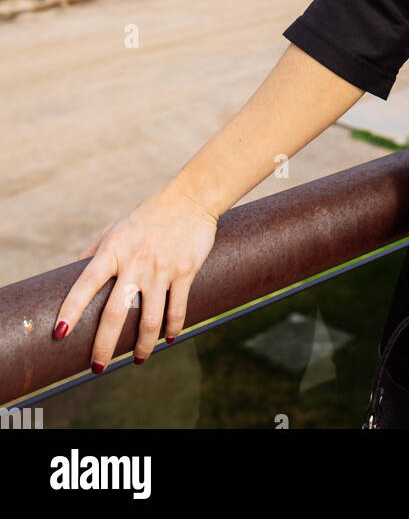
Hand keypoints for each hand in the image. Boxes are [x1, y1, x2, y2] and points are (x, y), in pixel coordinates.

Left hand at [53, 186, 218, 370]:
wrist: (191, 198)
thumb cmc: (148, 215)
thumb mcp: (115, 228)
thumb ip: (94, 251)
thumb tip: (72, 273)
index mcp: (113, 250)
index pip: (85, 284)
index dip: (70, 310)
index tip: (59, 334)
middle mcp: (135, 261)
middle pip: (116, 313)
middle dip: (104, 346)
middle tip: (97, 368)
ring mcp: (161, 268)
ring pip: (150, 320)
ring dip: (143, 346)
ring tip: (138, 359)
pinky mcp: (185, 271)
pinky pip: (177, 309)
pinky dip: (172, 329)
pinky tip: (168, 338)